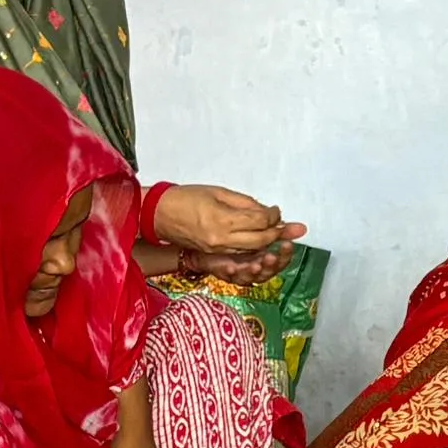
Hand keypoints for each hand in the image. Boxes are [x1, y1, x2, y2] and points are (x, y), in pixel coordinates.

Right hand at [152, 185, 301, 277]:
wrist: (159, 215)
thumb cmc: (185, 198)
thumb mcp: (218, 192)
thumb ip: (245, 204)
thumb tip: (266, 211)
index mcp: (222, 220)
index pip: (260, 222)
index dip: (273, 217)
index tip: (277, 211)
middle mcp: (222, 240)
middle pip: (261, 241)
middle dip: (277, 234)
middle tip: (289, 227)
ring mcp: (217, 250)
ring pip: (252, 251)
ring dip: (268, 244)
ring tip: (280, 237)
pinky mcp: (214, 255)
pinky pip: (240, 254)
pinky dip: (253, 249)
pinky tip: (261, 243)